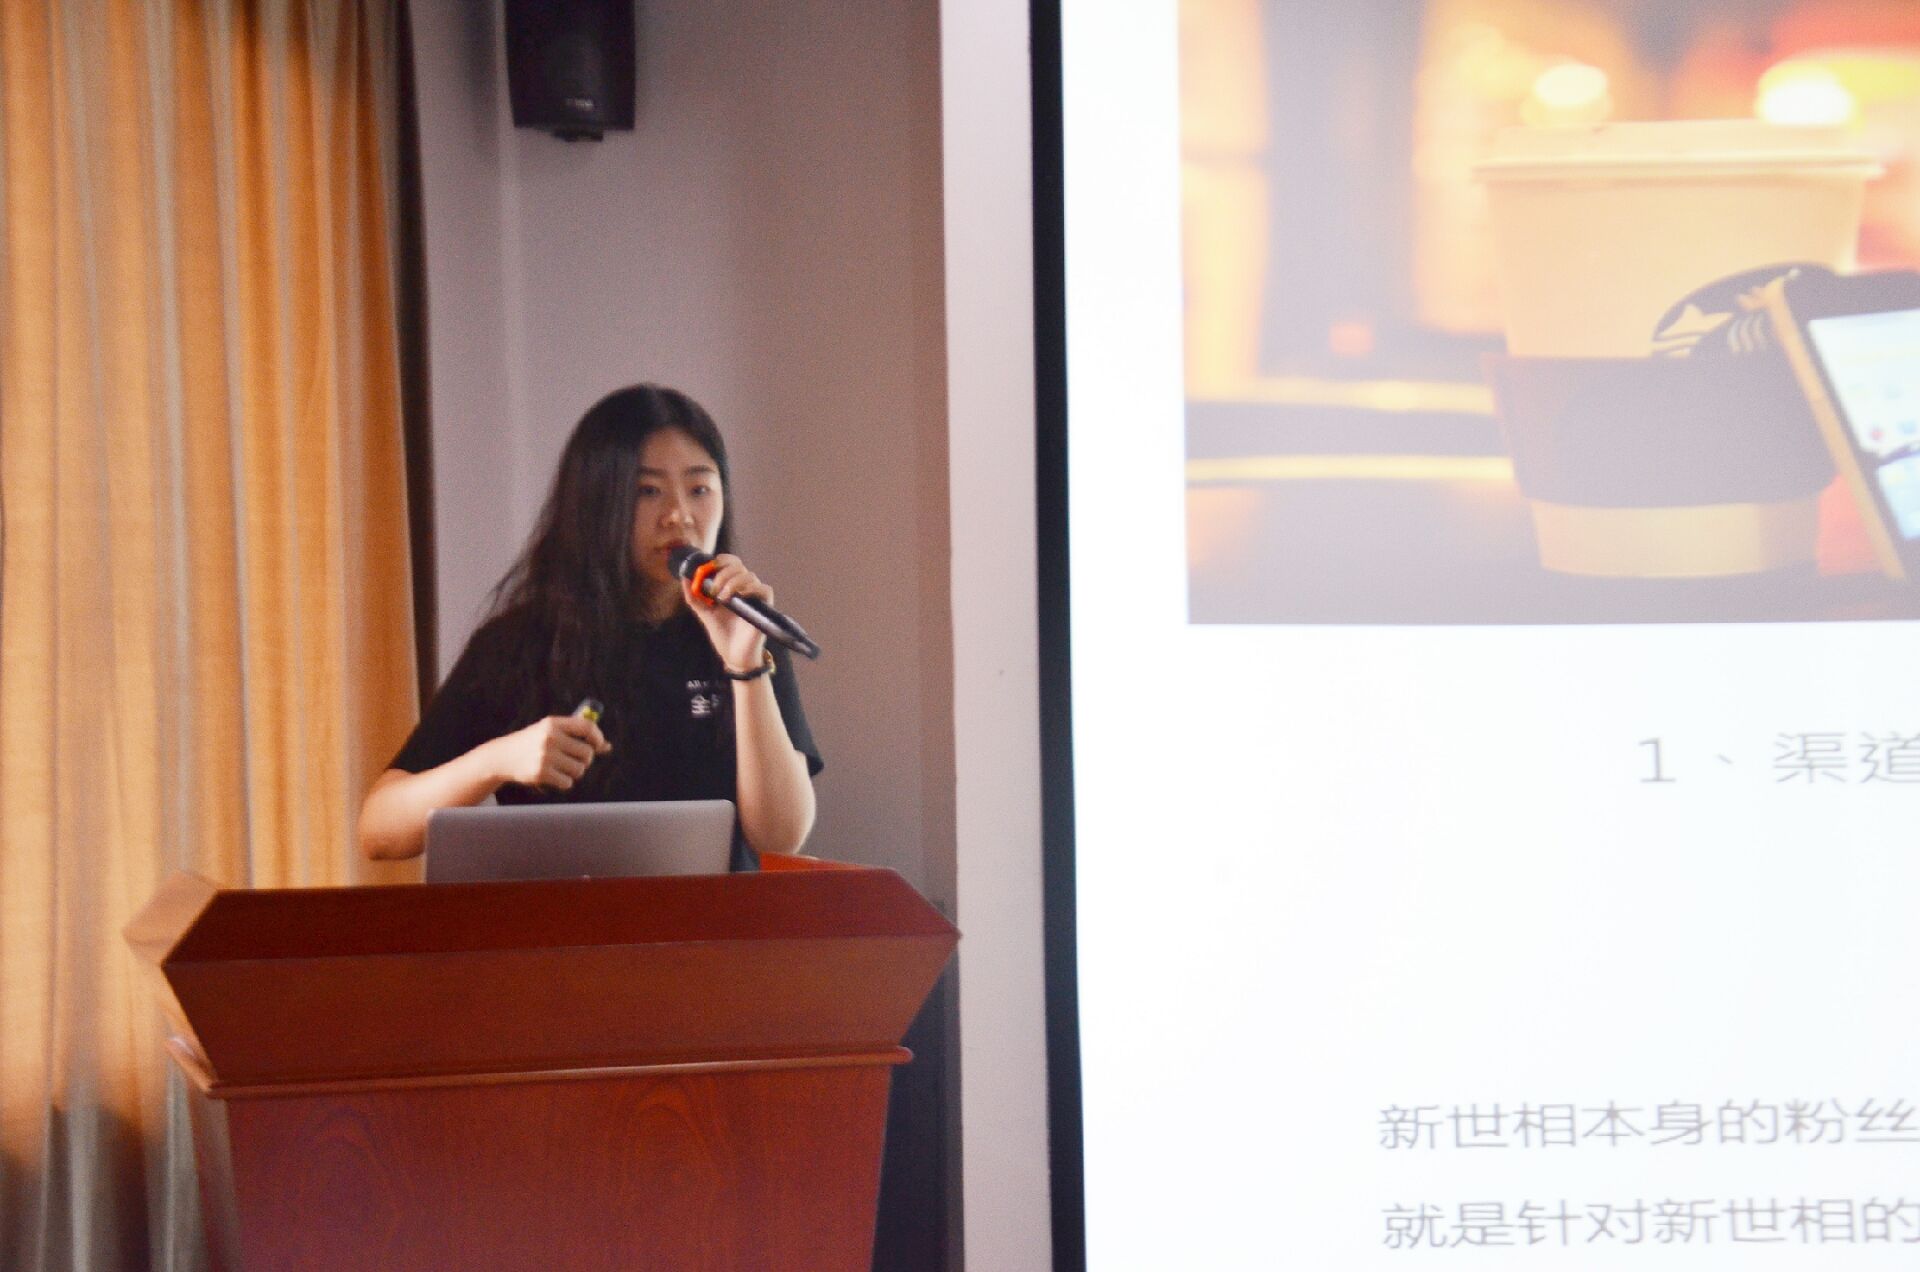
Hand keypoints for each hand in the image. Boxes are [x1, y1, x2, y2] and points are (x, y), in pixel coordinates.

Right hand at [488, 715, 610, 790]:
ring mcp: (545, 755)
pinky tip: (553, 776)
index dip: (598, 737)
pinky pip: (567, 782)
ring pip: (579, 769)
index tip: (598, 745)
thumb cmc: (533, 743)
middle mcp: (550, 737)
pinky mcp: (540, 773)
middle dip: (585, 759)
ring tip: (561, 768)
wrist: (503, 756)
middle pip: (587, 752)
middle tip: (574, 760)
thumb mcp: (551, 732)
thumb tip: (607, 746)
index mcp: (553, 723)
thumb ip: (577, 737)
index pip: (586, 727)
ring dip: (574, 772)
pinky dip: (564, 782)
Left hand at [682, 552, 771, 673]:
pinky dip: (751, 589)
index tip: (709, 567)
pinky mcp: (764, 607)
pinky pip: (764, 589)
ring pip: (750, 576)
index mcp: (732, 586)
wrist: (733, 656)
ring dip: (733, 583)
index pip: (732, 563)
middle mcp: (745, 588)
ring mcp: (755, 597)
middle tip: (714, 590)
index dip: (722, 560)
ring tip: (722, 598)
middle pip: (739, 566)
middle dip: (723, 574)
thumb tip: (685, 579)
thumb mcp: (704, 613)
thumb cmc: (723, 634)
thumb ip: (694, 597)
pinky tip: (739, 597)